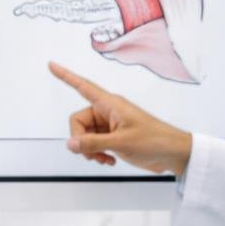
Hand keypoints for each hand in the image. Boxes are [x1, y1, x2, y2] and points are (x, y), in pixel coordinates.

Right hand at [48, 62, 193, 175]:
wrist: (173, 153)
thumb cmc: (154, 141)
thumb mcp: (121, 143)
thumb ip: (93, 143)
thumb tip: (70, 144)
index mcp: (110, 104)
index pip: (83, 86)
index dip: (66, 76)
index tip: (51, 65)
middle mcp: (108, 112)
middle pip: (78, 121)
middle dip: (80, 139)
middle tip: (92, 153)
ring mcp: (110, 125)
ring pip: (85, 135)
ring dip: (90, 150)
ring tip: (103, 158)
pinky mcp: (114, 137)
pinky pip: (94, 143)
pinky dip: (97, 153)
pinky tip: (108, 160)